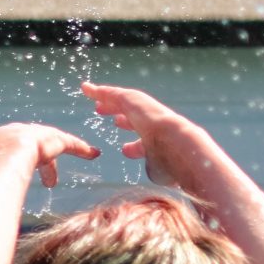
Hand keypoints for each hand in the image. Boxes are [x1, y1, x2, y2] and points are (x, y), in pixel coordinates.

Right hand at [0, 123, 100, 190]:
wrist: (3, 153)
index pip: (6, 150)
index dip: (12, 165)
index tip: (16, 175)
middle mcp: (15, 131)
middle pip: (27, 148)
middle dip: (34, 164)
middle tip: (43, 182)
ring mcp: (34, 133)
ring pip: (48, 146)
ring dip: (51, 163)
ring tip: (53, 181)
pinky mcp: (53, 138)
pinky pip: (70, 144)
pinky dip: (81, 149)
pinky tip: (93, 155)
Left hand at [80, 82, 208, 190]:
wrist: (176, 144)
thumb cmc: (170, 163)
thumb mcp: (159, 171)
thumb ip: (153, 170)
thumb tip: (153, 173)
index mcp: (157, 142)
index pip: (144, 143)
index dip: (134, 146)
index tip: (125, 149)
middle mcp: (150, 122)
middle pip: (134, 120)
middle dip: (123, 118)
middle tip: (113, 119)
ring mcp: (143, 110)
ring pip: (122, 103)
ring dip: (109, 102)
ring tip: (97, 102)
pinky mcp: (132, 99)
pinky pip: (112, 94)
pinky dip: (99, 91)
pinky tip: (86, 89)